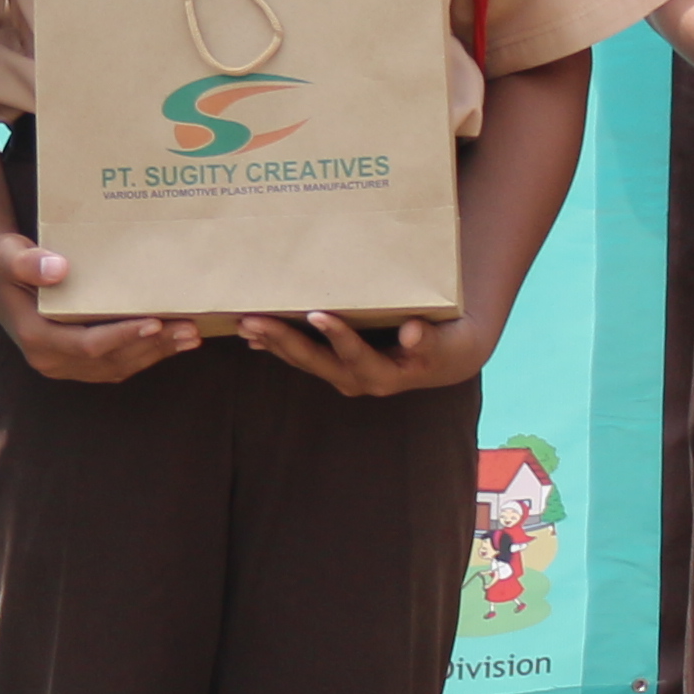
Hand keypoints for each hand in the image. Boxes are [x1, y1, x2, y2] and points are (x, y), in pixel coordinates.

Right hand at [0, 227, 199, 383]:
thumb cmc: (4, 261)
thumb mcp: (9, 255)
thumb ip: (28, 262)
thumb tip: (58, 268)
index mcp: (36, 338)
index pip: (88, 345)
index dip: (124, 336)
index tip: (155, 321)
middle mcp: (50, 360)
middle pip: (110, 360)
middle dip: (152, 346)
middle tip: (189, 329)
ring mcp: (63, 365)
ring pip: (117, 367)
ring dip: (155, 353)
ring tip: (191, 335)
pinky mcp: (75, 362)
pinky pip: (115, 365)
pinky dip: (144, 354)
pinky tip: (170, 340)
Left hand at [239, 303, 503, 398]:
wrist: (447, 356)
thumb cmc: (449, 342)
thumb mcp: (448, 341)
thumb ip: (429, 340)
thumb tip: (412, 335)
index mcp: (386, 374)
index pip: (356, 355)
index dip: (337, 336)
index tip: (317, 313)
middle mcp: (359, 379)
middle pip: (316, 360)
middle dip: (284, 340)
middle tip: (253, 321)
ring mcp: (344, 374)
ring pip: (303, 360)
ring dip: (273, 342)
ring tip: (244, 323)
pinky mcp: (336, 365)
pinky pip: (303, 356)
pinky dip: (278, 344)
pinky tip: (253, 335)